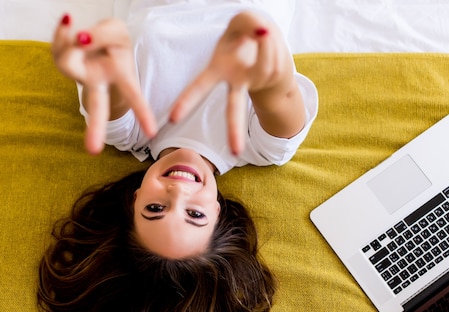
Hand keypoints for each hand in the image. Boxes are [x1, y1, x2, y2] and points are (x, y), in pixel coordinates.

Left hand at [51, 15, 156, 153]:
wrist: (91, 34)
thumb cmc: (111, 39)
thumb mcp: (116, 31)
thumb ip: (102, 35)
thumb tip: (80, 41)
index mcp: (122, 77)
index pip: (134, 96)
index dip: (143, 114)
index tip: (152, 133)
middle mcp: (100, 83)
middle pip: (98, 108)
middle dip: (95, 129)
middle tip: (93, 151)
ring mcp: (80, 77)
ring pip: (69, 64)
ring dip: (72, 42)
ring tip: (81, 32)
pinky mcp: (62, 65)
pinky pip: (57, 49)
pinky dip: (62, 33)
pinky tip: (68, 23)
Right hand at [169, 11, 297, 155]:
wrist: (269, 40)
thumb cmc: (246, 31)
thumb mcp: (242, 21)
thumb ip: (248, 22)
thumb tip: (262, 33)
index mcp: (218, 68)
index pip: (200, 86)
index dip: (187, 101)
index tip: (174, 119)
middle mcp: (235, 81)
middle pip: (234, 109)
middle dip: (234, 130)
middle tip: (235, 152)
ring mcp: (256, 82)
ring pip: (264, 63)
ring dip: (266, 43)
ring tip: (262, 33)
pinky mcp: (271, 78)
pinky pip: (274, 59)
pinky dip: (274, 45)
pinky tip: (270, 41)